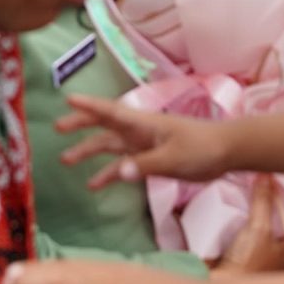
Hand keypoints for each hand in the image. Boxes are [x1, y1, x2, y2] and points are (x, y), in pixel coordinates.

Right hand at [56, 92, 231, 190]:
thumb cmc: (201, 148)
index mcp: (144, 123)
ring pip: (110, 146)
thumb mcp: (174, 157)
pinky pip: (123, 165)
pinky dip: (108, 173)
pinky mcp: (149, 159)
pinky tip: (94, 184)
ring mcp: (143, 145)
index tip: (69, 99)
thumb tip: (118, 172)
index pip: (112, 111)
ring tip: (66, 160)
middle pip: (104, 125)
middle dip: (81, 125)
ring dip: (89, 151)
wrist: (225, 153)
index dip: (90, 106)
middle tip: (58, 128)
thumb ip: (146, 165)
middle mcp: (139, 131)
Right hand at [212, 177, 283, 275]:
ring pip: (272, 226)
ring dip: (269, 210)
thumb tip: (266, 176)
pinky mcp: (244, 252)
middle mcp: (282, 251)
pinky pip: (251, 229)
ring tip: (268, 187)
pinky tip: (244, 204)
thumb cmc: (247, 266)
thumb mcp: (258, 229)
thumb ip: (262, 202)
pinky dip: (249, 217)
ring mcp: (263, 252)